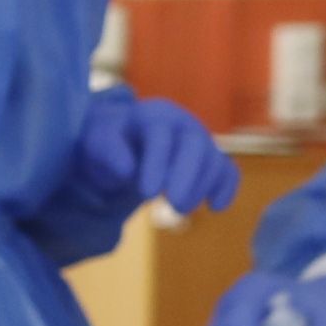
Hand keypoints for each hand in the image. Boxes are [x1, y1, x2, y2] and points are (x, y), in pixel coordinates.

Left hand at [76, 92, 238, 215]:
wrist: (125, 140)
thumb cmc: (110, 141)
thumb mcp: (98, 142)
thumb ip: (108, 151)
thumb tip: (127, 170)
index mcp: (152, 116)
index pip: (160, 136)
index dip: (156, 164)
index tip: (146, 193)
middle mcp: (181, 124)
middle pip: (195, 145)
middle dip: (187, 176)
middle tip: (175, 205)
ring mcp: (200, 140)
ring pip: (213, 158)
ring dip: (202, 187)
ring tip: (180, 210)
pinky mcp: (211, 158)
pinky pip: (228, 170)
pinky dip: (226, 187)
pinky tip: (216, 207)